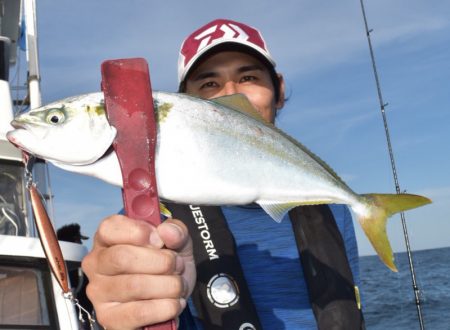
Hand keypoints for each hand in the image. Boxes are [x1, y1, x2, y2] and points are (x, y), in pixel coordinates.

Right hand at [82, 215, 195, 329]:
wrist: (172, 295)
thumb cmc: (166, 263)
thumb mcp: (176, 240)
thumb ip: (175, 230)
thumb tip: (167, 232)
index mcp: (107, 238)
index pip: (110, 228)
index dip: (139, 232)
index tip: (160, 241)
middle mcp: (96, 265)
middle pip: (122, 258)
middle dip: (161, 261)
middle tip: (177, 265)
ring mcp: (99, 293)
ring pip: (135, 286)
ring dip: (168, 285)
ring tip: (178, 285)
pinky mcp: (110, 319)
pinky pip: (140, 313)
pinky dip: (165, 307)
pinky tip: (174, 303)